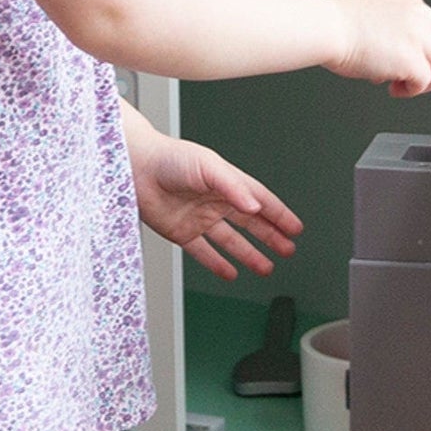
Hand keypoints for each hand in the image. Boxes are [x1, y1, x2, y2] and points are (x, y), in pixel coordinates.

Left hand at [128, 130, 302, 281]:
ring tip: (266, 267)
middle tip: (288, 249)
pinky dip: (217, 263)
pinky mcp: (181, 232)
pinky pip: (204, 252)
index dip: (279, 215)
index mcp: (226, 183)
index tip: (296, 228)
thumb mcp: (208, 167)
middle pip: (250, 223)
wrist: (134, 168)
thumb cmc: (168, 158)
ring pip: (231, 240)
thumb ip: (234, 188)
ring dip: (249, 254)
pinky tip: (230, 272)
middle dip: (271, 236)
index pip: (260, 201)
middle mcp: (215, 201)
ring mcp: (199, 218)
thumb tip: (255, 207)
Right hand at [329, 0, 430, 97]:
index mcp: (410, 3)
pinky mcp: (412, 58)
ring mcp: (418, 36)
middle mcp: (419, 16)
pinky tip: (395, 89)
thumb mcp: (378, 18)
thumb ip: (398, 34)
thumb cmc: (338, 26)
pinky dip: (412, 90)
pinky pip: (425, 81)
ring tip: (404, 86)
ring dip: (427, 82)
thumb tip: (407, 64)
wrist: (326, 28)